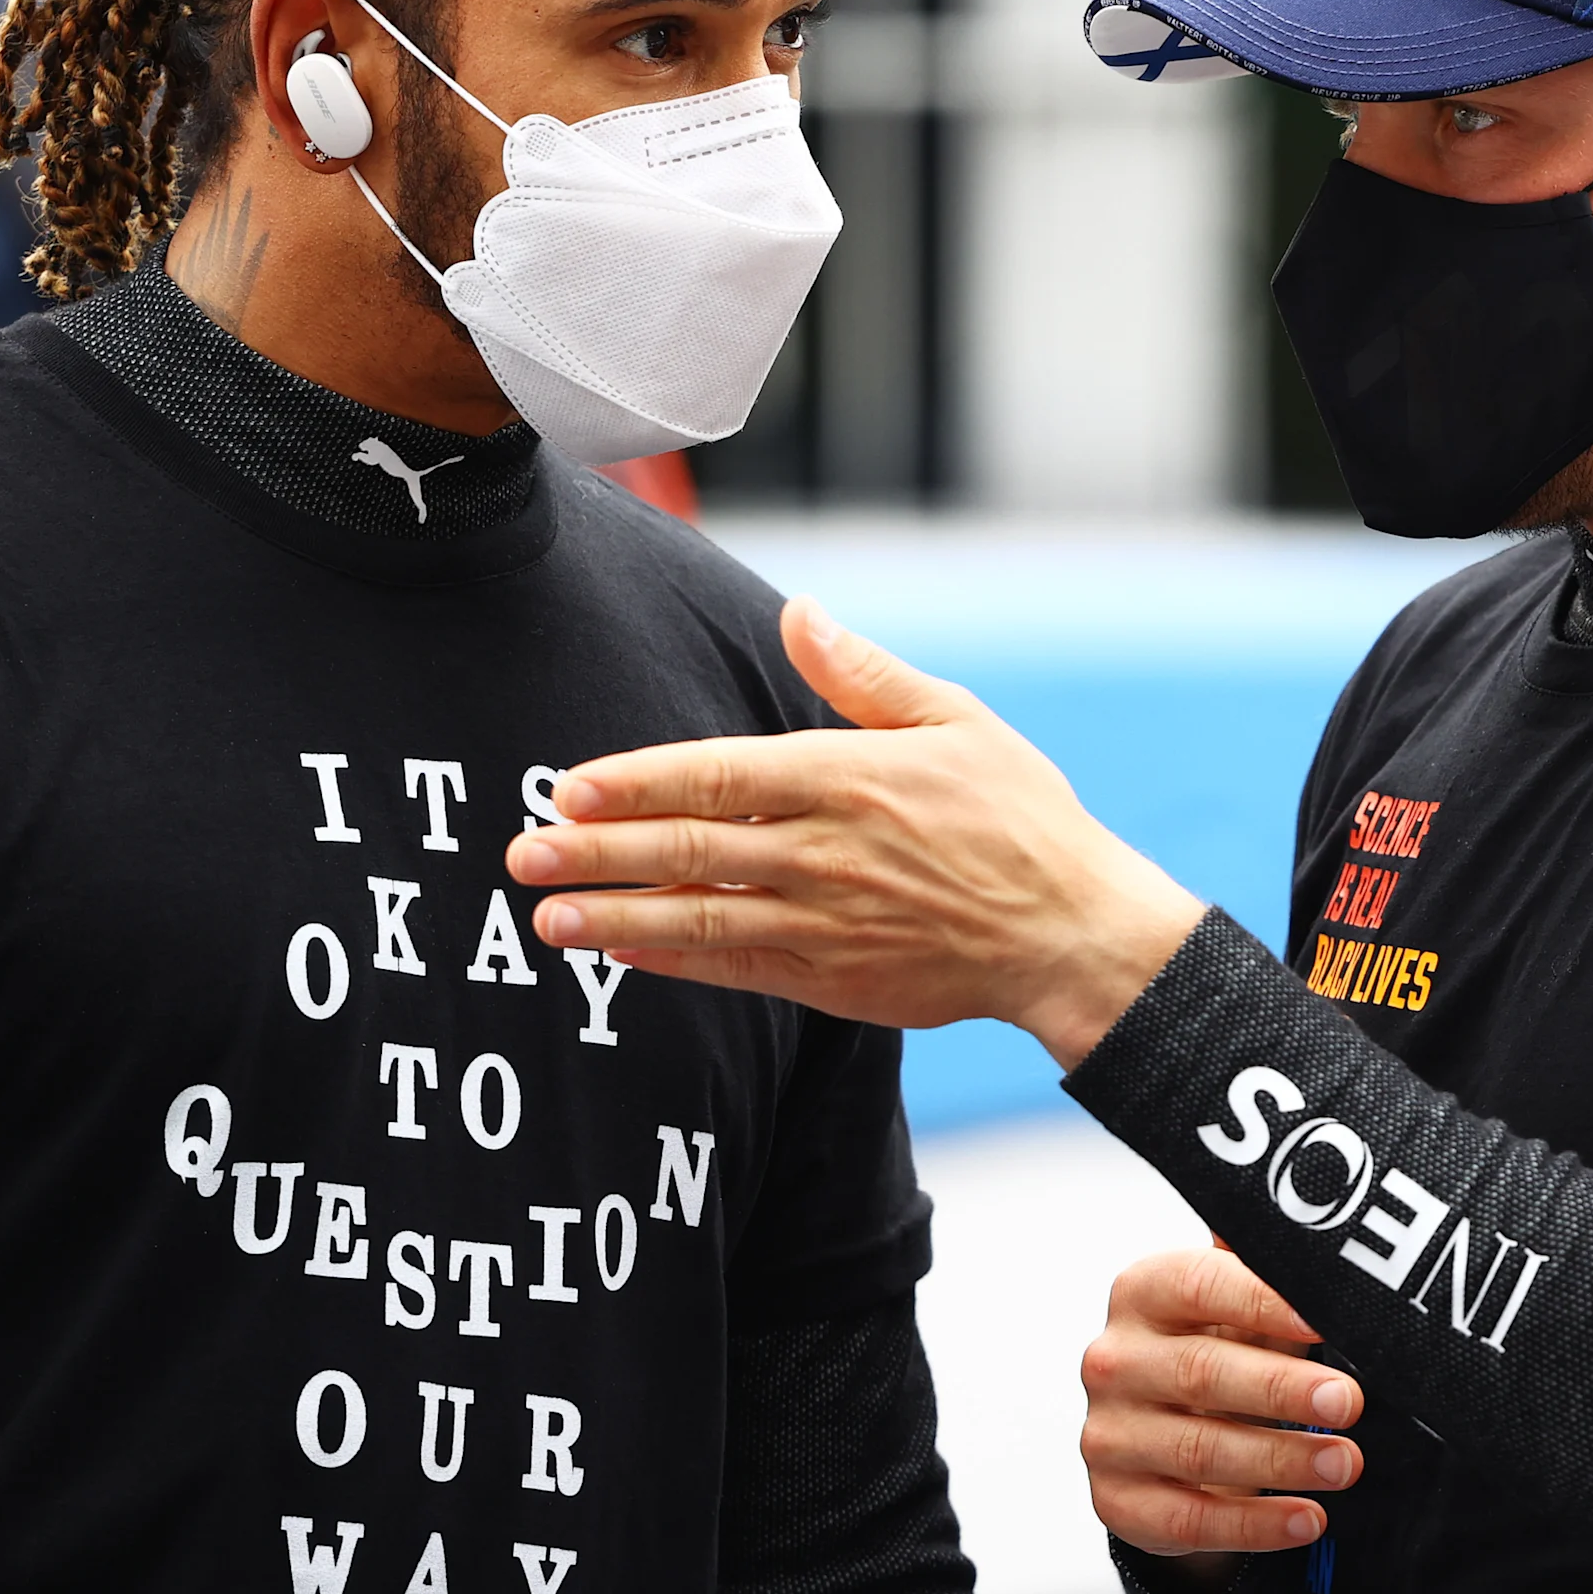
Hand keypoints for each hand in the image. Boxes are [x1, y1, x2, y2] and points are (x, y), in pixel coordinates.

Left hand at [503, 597, 1207, 1066]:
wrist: (1072, 934)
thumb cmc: (1019, 818)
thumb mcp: (955, 720)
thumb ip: (864, 674)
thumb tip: (798, 612)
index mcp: (848, 777)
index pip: (717, 774)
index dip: (636, 782)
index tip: (569, 788)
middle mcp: (825, 851)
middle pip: (688, 848)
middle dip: (596, 854)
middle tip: (520, 854)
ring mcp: (826, 922)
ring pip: (699, 917)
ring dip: (616, 918)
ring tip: (546, 917)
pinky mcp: (834, 980)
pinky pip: (737, 968)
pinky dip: (675, 962)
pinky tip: (623, 954)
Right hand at [1082, 1246, 1365, 1578]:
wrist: (1159, 1436)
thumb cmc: (1214, 1351)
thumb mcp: (1233, 1306)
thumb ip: (1262, 1265)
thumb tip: (1310, 1224)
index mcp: (1142, 1293)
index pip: (1200, 1286)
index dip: (1263, 1302)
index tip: (1323, 1322)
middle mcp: (1114, 1360)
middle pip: (1202, 1372)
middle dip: (1283, 1389)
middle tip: (1348, 1402)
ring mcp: (1108, 1434)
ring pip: (1199, 1450)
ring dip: (1282, 1459)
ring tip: (1345, 1463)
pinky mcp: (1116, 1501)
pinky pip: (1190, 1520)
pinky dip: (1256, 1525)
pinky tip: (1309, 1519)